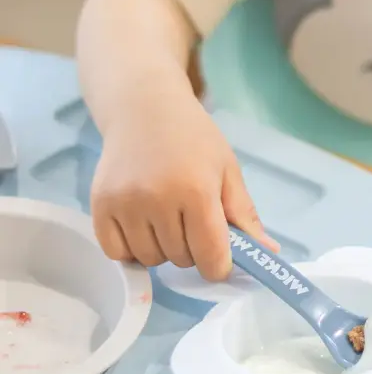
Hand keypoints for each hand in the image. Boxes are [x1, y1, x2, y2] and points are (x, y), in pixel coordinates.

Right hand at [91, 95, 278, 279]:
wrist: (143, 107)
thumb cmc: (194, 139)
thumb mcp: (227, 171)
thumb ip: (245, 215)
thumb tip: (269, 252)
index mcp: (196, 192)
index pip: (210, 256)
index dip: (219, 266)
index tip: (220, 257)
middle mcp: (157, 200)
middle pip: (181, 260)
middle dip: (192, 251)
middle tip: (191, 221)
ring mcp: (124, 204)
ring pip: (150, 259)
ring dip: (163, 250)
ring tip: (166, 219)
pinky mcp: (99, 206)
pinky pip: (118, 253)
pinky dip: (133, 249)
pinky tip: (143, 226)